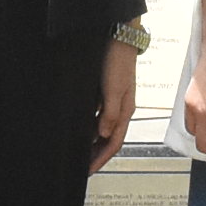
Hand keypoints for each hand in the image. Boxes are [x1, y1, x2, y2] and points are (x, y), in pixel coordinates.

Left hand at [90, 36, 138, 172]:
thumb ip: (109, 113)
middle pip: (109, 139)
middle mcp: (121, 108)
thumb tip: (103, 134)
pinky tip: (80, 128)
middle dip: (97, 154)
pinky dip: (90, 126)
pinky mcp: (106, 92)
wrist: (119, 36)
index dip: (101, 158)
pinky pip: (98, 116)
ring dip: (92, 142)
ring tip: (80, 151)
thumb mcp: (113, 89)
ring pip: (103, 128)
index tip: (89, 169)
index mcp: (126, 110)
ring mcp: (113, 100)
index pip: (114, 143)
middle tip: (83, 165)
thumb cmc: (119, 59)